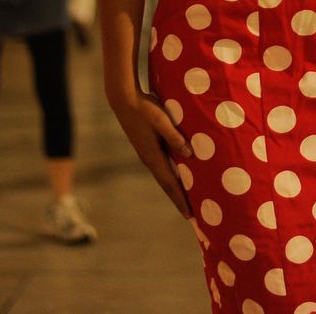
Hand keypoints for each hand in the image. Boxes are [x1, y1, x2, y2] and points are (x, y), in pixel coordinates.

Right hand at [109, 88, 193, 220]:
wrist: (124, 101)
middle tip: (191, 215)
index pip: (169, 183)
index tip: (189, 215)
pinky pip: (162, 166)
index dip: (180, 199)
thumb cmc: (144, 109)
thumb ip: (175, 137)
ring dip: (175, 188)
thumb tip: (189, 154)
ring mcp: (147, 154)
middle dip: (179, 199)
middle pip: (167, 184)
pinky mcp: (147, 147)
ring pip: (164, 176)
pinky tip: (179, 175)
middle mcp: (149, 159)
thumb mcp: (162, 122)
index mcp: (153, 156)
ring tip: (186, 198)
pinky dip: (171, 175)